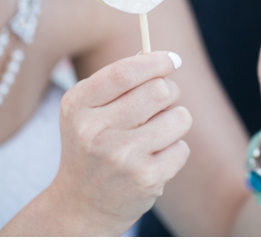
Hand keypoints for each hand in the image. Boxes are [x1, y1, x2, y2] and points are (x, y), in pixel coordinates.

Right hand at [50, 52, 191, 233]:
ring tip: (155, 135)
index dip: (155, 61)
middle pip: (160, 90)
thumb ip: (118, 80)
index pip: (125, 72)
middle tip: (162, 103)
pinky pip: (182, 148)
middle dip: (169, 92)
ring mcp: (121, 157)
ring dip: (175, 122)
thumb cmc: (91, 146)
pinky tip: (153, 160)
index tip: (172, 60)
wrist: (80, 205)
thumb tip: (158, 56)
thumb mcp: (88, 110)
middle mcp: (96, 131)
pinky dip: (174, 151)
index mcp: (78, 106)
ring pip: (179, 117)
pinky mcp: (145, 179)